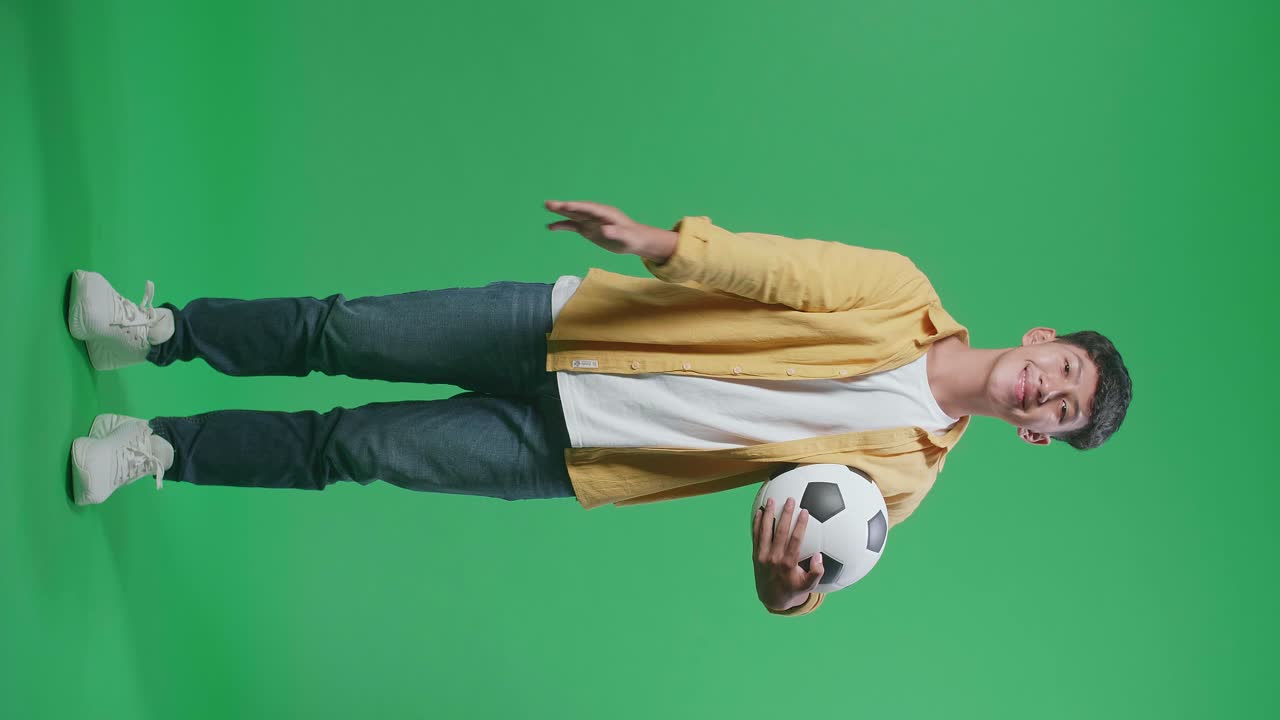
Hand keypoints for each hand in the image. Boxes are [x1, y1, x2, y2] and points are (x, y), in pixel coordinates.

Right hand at [545, 199, 665, 256]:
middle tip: (549, 204)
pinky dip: (562, 225)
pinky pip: (573, 226)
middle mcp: (596, 214)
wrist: (635, 240)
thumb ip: (616, 233)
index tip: (565, 206)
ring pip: (573, 215)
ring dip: (560, 212)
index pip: (589, 208)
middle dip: (564, 207)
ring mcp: (590, 221)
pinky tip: (551, 226)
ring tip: (546, 207)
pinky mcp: (587, 229)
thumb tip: (604, 230)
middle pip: (578, 209)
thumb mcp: (626, 237)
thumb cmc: (633, 237)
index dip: (577, 207)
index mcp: (605, 213)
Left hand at [752, 496, 823, 610]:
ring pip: (764, 531)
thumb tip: (819, 556)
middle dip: (785, 514)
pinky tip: (759, 511)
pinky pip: (755, 536)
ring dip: (768, 514)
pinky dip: (756, 523)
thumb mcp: (808, 586)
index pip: (795, 540)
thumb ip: (817, 572)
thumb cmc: (793, 589)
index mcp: (788, 564)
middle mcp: (774, 558)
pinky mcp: (755, 554)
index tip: (805, 511)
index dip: (800, 525)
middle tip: (790, 499)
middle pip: (779, 532)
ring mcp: (763, 556)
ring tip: (772, 500)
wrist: (770, 597)